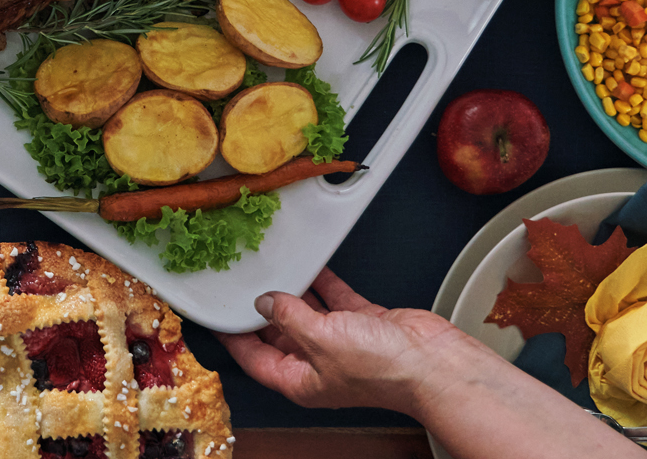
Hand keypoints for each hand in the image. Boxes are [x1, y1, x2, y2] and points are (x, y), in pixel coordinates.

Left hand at [217, 269, 462, 412]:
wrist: (431, 363)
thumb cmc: (382, 368)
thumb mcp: (320, 338)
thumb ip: (289, 317)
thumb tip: (266, 302)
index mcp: (301, 380)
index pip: (254, 358)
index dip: (232, 336)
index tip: (215, 316)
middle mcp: (319, 364)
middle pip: (278, 334)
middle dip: (262, 310)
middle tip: (241, 283)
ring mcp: (342, 343)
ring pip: (306, 313)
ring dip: (292, 292)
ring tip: (272, 268)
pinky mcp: (363, 323)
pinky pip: (334, 300)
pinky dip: (323, 283)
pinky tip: (311, 266)